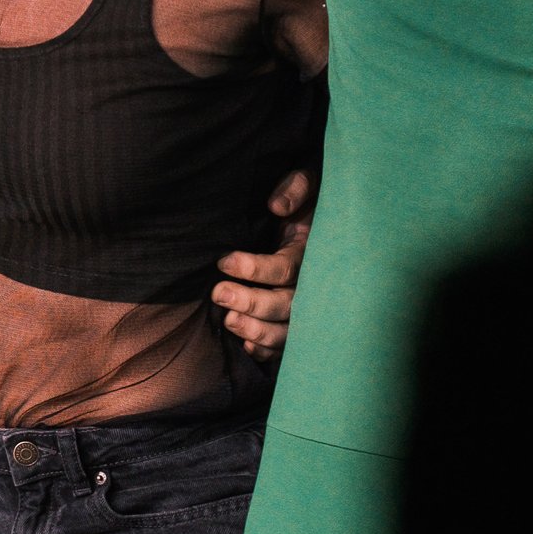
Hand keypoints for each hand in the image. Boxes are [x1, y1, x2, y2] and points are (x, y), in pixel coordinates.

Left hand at [213, 167, 311, 358]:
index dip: (256, 269)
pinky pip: (287, 347)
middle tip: (217, 293)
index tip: (224, 261)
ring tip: (228, 320)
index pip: (287, 269)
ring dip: (258, 331)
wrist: (315, 216)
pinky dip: (268, 351)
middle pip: (288, 305)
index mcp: (312, 252)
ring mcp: (308, 306)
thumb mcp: (307, 182)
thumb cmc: (304, 199)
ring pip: (288, 331)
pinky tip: (246, 347)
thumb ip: (295, 187)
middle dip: (252, 303)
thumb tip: (276, 206)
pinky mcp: (297, 320)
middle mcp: (313, 283)